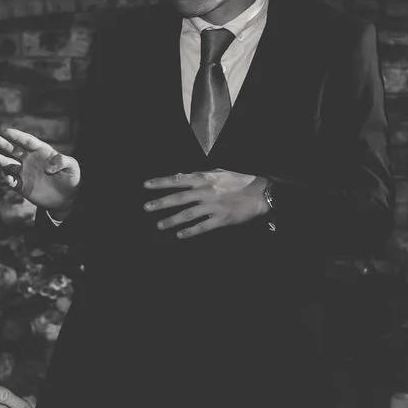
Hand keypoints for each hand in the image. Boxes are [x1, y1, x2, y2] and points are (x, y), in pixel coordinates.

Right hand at [0, 127, 79, 211]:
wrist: (67, 197)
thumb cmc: (70, 177)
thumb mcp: (71, 166)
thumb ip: (62, 161)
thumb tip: (48, 167)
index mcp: (41, 151)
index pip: (27, 141)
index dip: (17, 136)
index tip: (6, 132)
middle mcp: (29, 160)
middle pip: (14, 150)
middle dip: (4, 145)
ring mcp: (24, 173)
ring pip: (9, 165)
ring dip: (1, 161)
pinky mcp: (22, 186)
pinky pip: (11, 181)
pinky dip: (7, 179)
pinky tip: (7, 178)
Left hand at [145, 170, 266, 238]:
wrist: (261, 192)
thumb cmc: (240, 180)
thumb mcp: (220, 172)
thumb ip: (201, 175)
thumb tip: (182, 176)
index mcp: (204, 178)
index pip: (178, 180)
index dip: (161, 182)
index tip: (146, 185)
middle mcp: (206, 192)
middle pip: (179, 198)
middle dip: (161, 203)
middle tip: (147, 208)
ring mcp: (213, 206)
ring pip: (188, 214)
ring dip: (172, 220)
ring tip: (160, 225)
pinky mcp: (221, 219)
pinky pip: (202, 226)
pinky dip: (190, 231)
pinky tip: (180, 235)